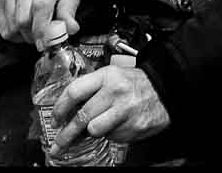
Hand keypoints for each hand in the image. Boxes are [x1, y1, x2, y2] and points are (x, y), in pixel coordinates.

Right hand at [0, 0, 79, 44]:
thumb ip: (69, 14)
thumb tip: (70, 28)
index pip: (40, 6)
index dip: (43, 29)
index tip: (46, 43)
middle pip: (23, 20)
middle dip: (34, 35)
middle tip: (44, 37)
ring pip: (13, 27)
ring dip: (25, 36)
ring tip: (35, 28)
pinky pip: (5, 31)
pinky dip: (16, 35)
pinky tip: (24, 27)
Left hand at [49, 65, 171, 154]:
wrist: (166, 90)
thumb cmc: (136, 84)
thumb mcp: (113, 77)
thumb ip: (91, 90)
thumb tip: (68, 112)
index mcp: (108, 76)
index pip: (75, 91)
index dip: (60, 108)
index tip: (55, 119)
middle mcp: (115, 92)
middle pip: (81, 117)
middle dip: (66, 135)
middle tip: (57, 145)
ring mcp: (125, 110)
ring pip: (94, 129)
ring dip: (93, 131)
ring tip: (100, 126)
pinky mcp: (133, 127)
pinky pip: (111, 136)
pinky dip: (111, 133)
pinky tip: (119, 124)